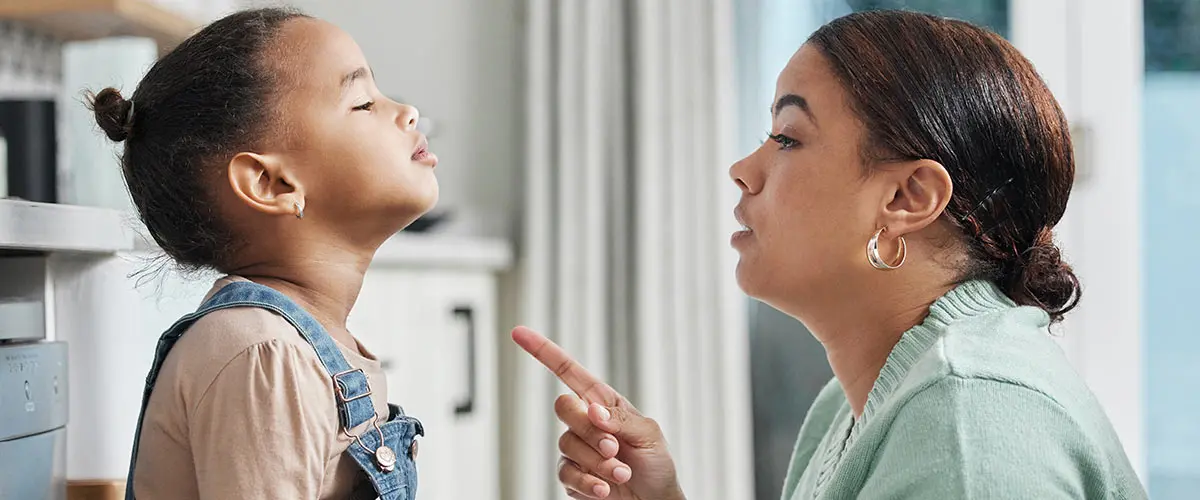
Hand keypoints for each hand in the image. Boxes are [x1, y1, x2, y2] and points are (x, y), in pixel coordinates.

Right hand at [512, 326, 685, 499]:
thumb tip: (593, 411)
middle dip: (590, 429)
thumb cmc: (655, 462)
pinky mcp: (572, 476)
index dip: (543, 351)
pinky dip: (588, 482)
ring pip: (566, 444)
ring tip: (621, 473)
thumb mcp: (649, 434)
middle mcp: (584, 421)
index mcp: (602, 402)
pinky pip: (566, 474)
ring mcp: (576, 448)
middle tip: (614, 448)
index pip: (568, 371)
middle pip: (564, 407)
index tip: (519, 332)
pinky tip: (605, 489)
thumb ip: (620, 419)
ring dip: (597, 462)